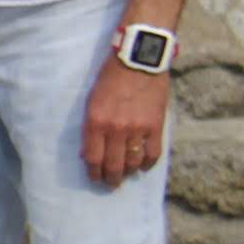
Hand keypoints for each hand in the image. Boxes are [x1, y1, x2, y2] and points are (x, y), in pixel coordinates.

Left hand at [82, 59, 170, 188]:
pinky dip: (147, 163)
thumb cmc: (110, 77)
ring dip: (128, 173)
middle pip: (113, 165)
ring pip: (132, 162)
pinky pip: (153, 154)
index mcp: (95, 122)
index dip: (93, 173)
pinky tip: (143, 165)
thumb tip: (88, 152)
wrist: (138, 59)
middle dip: (111, 179)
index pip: (93, 158)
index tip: (95, 178)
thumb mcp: (92, 100)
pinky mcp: (156, 125)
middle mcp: (116, 128)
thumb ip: (91, 126)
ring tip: (126, 175)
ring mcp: (138, 128)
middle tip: (111, 184)